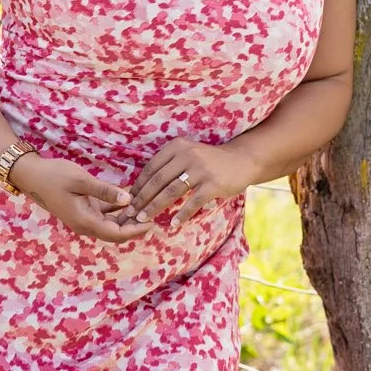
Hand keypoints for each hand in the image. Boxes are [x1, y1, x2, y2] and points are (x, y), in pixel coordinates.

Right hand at [11, 153, 150, 242]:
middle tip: (154, 214)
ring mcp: (84, 218)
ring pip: (112, 224)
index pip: (116, 233)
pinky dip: (118, 210)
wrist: (32, 176)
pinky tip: (130, 199)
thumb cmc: (54, 175)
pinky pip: (105, 214)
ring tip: (146, 206)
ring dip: (127, 218)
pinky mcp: (84, 209)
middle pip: (116, 232)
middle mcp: (86, 224)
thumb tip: (128, 200)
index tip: (152, 223)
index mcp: (85, 221)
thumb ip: (104, 191)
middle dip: (135, 226)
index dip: (136, 231)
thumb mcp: (80, 180)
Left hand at [129, 136, 249, 229]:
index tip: (128, 200)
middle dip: (141, 199)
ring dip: (155, 207)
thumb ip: (168, 166)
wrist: (242, 160)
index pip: (151, 167)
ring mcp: (201, 169)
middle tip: (130, 213)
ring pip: (171, 191)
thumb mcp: (188, 155)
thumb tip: (141, 187)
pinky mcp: (213, 184)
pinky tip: (173, 224)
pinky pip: (193, 202)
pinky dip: (182, 214)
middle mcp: (188, 155)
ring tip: (143, 218)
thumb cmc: (209, 161)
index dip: (138, 185)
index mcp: (177, 146)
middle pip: (158, 180)